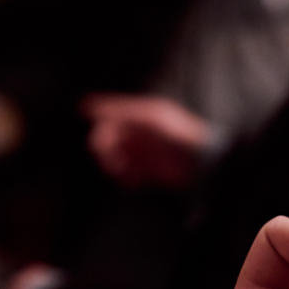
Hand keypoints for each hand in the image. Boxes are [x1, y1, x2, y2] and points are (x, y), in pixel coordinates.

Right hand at [81, 93, 212, 188]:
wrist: (200, 164)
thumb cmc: (178, 137)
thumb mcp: (148, 119)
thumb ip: (119, 112)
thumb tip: (89, 106)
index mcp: (139, 116)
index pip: (108, 114)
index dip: (96, 121)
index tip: (87, 128)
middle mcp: (138, 132)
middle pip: (106, 139)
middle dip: (106, 151)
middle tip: (114, 163)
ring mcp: (142, 152)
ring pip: (113, 158)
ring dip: (115, 167)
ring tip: (128, 175)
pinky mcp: (147, 170)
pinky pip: (126, 174)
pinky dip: (126, 178)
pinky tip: (136, 181)